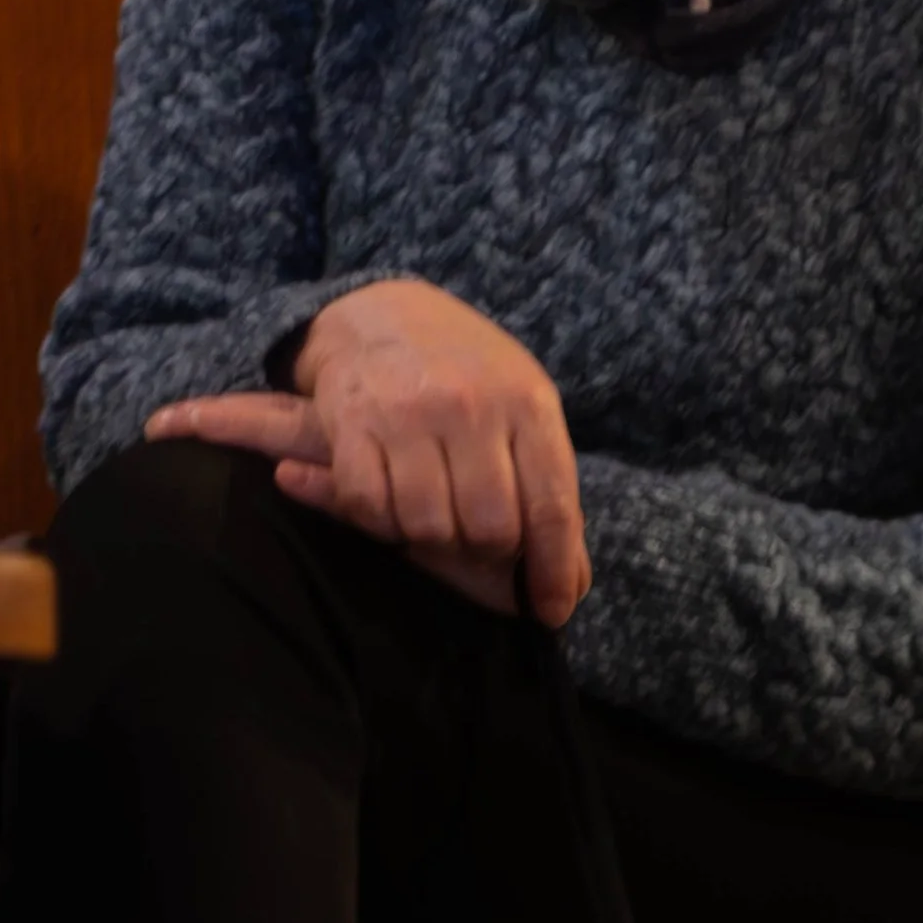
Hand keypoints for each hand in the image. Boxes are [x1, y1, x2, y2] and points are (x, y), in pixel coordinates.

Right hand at [146, 279, 591, 626]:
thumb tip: (572, 587)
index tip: (552, 611)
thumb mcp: (523, 411)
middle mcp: (469, 404)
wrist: (379, 310)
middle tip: (476, 537)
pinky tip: (392, 496)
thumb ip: (549, 490)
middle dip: (488, 551)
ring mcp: (407, 412)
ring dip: (432, 537)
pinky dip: (381, 521)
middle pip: (491, 531)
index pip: (551, 509)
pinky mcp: (350, 422)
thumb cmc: (465, 374)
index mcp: (526, 402)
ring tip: (434, 510)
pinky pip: (371, 511)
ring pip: (429, 528)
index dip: (553, 571)